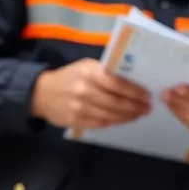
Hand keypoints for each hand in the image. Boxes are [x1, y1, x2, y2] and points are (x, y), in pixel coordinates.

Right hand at [30, 58, 149, 129]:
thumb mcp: (86, 66)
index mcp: (89, 72)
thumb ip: (106, 72)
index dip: (134, 92)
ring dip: (128, 116)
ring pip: (111, 115)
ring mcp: (79, 107)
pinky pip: (101, 123)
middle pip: (116, 102)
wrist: (41, 93)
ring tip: (139, 114)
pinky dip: (115, 122)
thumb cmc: (70, 77)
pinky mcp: (76, 121)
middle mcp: (84, 90)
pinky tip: (124, 119)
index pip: (117, 83)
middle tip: (147, 108)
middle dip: (135, 106)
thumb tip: (134, 80)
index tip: (147, 96)